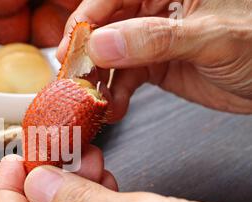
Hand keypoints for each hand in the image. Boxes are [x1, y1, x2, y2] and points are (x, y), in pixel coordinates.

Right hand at [57, 0, 251, 121]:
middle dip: (88, 56)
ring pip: (110, 57)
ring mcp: (151, 39)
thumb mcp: (212, 38)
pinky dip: (115, 96)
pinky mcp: (153, 66)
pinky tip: (114, 109)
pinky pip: (123, 79)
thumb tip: (104, 43)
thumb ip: (156, 39)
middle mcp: (155, 9)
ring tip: (94, 102)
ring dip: (99, 82)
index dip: (87, 20)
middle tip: (74, 81)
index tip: (72, 49)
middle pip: (105, 27)